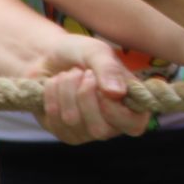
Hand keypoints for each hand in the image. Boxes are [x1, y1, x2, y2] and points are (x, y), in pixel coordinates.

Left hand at [28, 35, 150, 144]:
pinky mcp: (63, 132)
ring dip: (66, 89)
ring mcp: (87, 131)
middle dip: (85, 94)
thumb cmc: (80, 53)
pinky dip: (52, 94)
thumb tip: (117, 93)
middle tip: (83, 73)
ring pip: (72, 120)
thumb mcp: (97, 52)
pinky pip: (54, 120)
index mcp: (131, 104)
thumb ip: (109, 69)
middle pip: (99, 129)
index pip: (134, 125)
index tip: (102, 88)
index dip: (115, 111)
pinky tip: (56, 85)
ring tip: (69, 75)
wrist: (49, 55)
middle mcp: (112, 123)